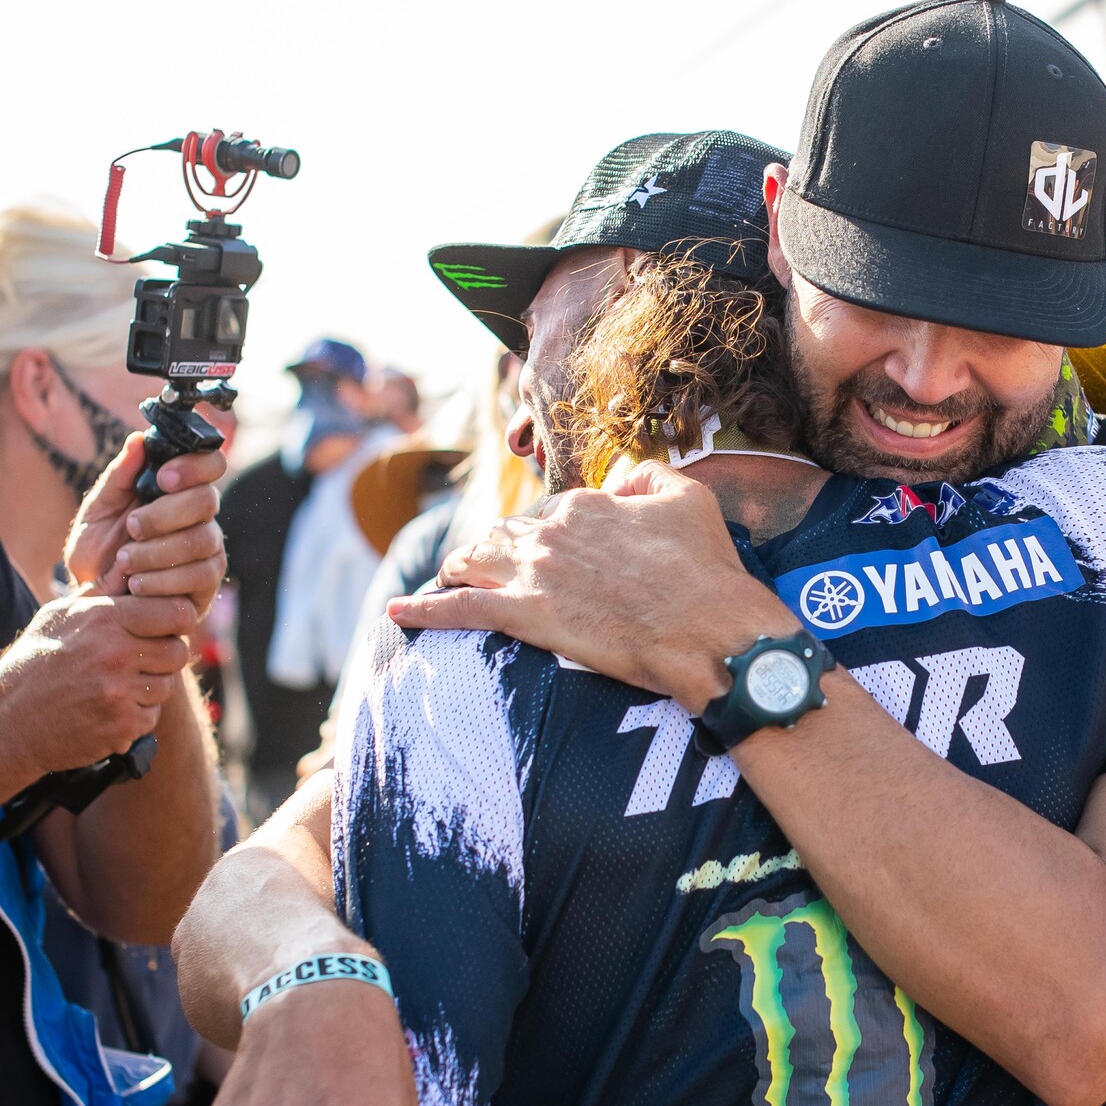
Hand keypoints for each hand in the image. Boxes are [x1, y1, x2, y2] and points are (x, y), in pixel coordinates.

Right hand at [0, 596, 192, 792]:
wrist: (3, 721)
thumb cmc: (32, 662)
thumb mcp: (58, 615)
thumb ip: (100, 592)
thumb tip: (131, 563)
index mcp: (104, 619)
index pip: (176, 612)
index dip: (175, 620)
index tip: (164, 628)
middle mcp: (115, 654)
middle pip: (178, 652)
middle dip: (164, 656)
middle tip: (139, 661)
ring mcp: (119, 692)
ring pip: (166, 686)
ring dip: (148, 688)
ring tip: (114, 685)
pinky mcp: (120, 726)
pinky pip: (151, 716)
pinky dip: (134, 716)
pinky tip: (105, 710)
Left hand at [62, 434, 227, 622]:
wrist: (95, 600)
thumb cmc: (98, 551)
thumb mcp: (98, 511)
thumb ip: (119, 477)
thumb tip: (138, 440)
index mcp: (179, 491)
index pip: (210, 464)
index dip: (194, 466)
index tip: (162, 478)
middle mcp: (200, 518)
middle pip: (207, 500)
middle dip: (166, 513)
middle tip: (132, 527)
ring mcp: (208, 551)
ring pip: (202, 539)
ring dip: (159, 551)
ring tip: (125, 561)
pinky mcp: (207, 584)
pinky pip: (200, 575)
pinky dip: (164, 580)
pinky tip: (138, 584)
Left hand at [394, 463, 794, 711]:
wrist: (708, 631)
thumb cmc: (707, 571)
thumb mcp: (689, 498)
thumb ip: (648, 475)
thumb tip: (621, 476)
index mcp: (584, 503)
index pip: (550, 512)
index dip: (553, 534)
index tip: (562, 555)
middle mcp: (549, 531)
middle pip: (503, 536)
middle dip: (497, 551)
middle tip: (500, 570)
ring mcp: (532, 574)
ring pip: (473, 562)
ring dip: (460, 569)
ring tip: (452, 578)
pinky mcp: (524, 616)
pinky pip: (457, 609)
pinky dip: (424, 610)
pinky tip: (398, 612)